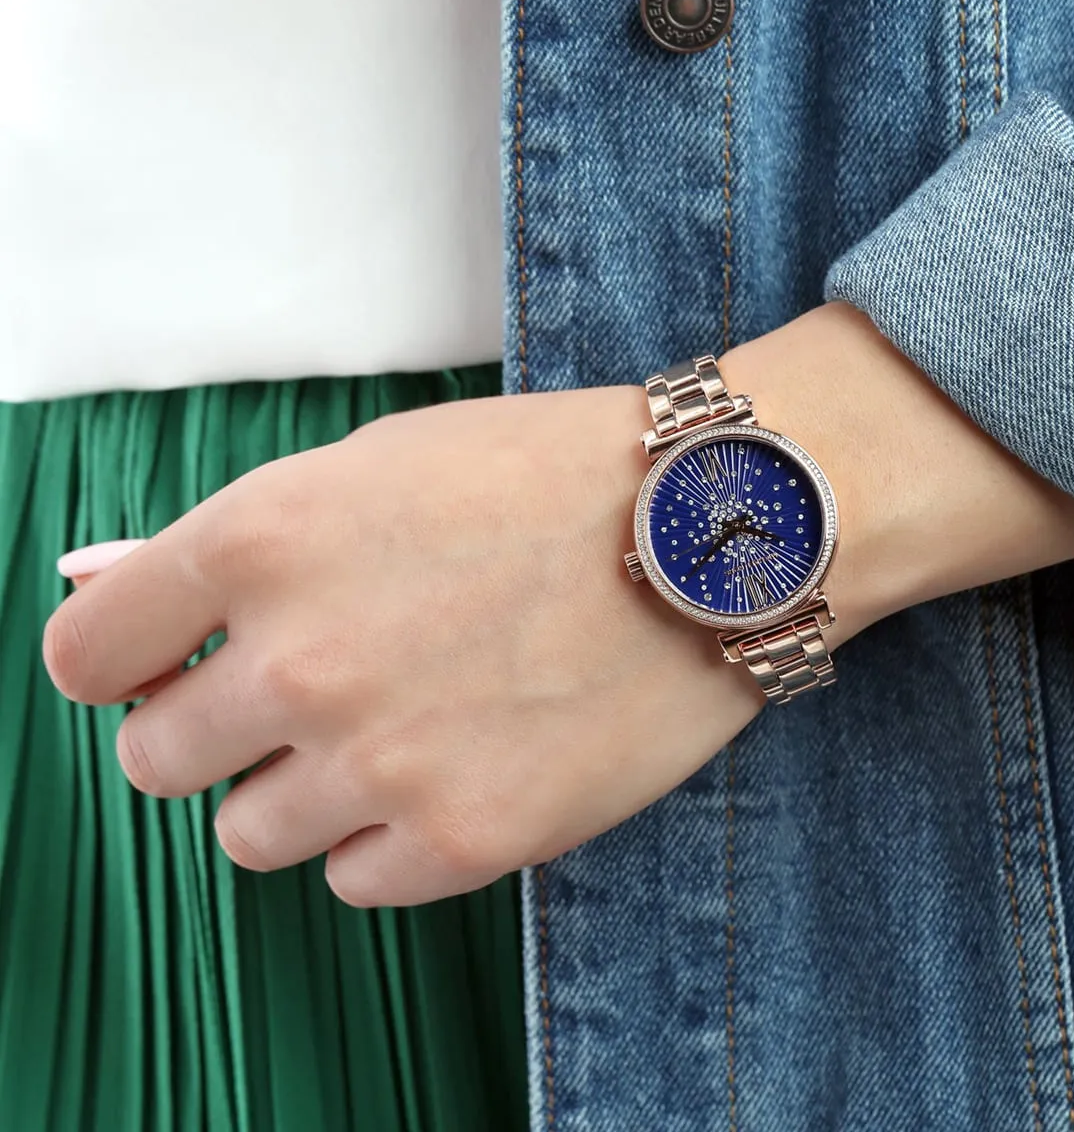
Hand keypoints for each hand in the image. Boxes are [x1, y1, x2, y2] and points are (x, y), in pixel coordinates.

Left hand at [43, 385, 764, 906]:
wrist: (714, 527)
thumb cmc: (547, 476)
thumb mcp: (372, 468)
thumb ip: (226, 542)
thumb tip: (98, 582)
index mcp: (262, 541)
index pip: (88, 655)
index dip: (121, 661)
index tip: (161, 665)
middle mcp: (304, 661)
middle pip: (156, 758)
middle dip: (215, 727)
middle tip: (307, 688)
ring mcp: (385, 761)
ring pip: (248, 834)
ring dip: (302, 785)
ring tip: (399, 724)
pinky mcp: (469, 839)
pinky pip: (354, 877)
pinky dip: (386, 833)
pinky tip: (455, 765)